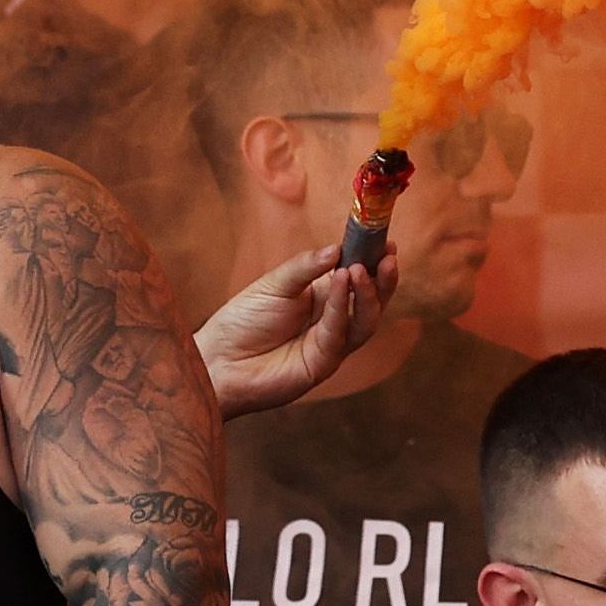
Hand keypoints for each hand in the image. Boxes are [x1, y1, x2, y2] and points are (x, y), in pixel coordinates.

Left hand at [193, 244, 380, 417]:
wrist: (217, 361)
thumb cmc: (243, 321)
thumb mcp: (274, 284)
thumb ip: (305, 267)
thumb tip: (336, 249)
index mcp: (322, 298)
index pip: (355, 277)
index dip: (372, 261)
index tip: (386, 241)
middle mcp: (332, 321)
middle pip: (369, 301)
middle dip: (382, 279)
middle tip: (388, 256)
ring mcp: (330, 344)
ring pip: (364, 320)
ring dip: (367, 293)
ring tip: (361, 269)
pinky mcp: (323, 363)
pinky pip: (339, 333)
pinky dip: (341, 307)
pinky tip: (342, 283)